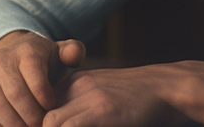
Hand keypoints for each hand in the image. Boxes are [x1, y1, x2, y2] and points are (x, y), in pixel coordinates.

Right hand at [0, 30, 86, 126]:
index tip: (52, 108)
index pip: (33, 72)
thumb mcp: (59, 52)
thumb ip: (72, 52)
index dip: (43, 94)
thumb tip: (74, 56)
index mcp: (25, 50)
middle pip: (15, 93)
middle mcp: (1, 62)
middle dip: (31, 115)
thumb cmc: (42, 62)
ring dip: (15, 125)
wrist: (12, 61)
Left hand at [44, 61, 203, 126]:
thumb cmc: (139, 98)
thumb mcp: (104, 96)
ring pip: (48, 123)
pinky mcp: (102, 109)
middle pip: (39, 117)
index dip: (34, 123)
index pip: (38, 107)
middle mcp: (77, 85)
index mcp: (75, 82)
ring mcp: (88, 96)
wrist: (169, 87)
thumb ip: (81, 108)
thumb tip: (55, 120)